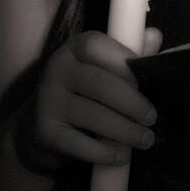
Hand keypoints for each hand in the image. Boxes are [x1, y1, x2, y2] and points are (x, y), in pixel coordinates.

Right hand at [14, 27, 162, 174]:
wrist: (34, 130)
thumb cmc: (80, 95)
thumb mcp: (99, 70)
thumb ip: (126, 54)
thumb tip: (154, 35)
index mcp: (72, 49)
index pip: (96, 45)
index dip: (124, 59)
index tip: (146, 78)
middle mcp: (56, 70)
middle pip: (101, 84)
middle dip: (133, 103)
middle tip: (152, 118)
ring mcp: (48, 101)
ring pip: (94, 116)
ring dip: (126, 131)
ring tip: (145, 139)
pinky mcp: (44, 132)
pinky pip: (80, 144)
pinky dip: (105, 152)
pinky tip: (121, 155)